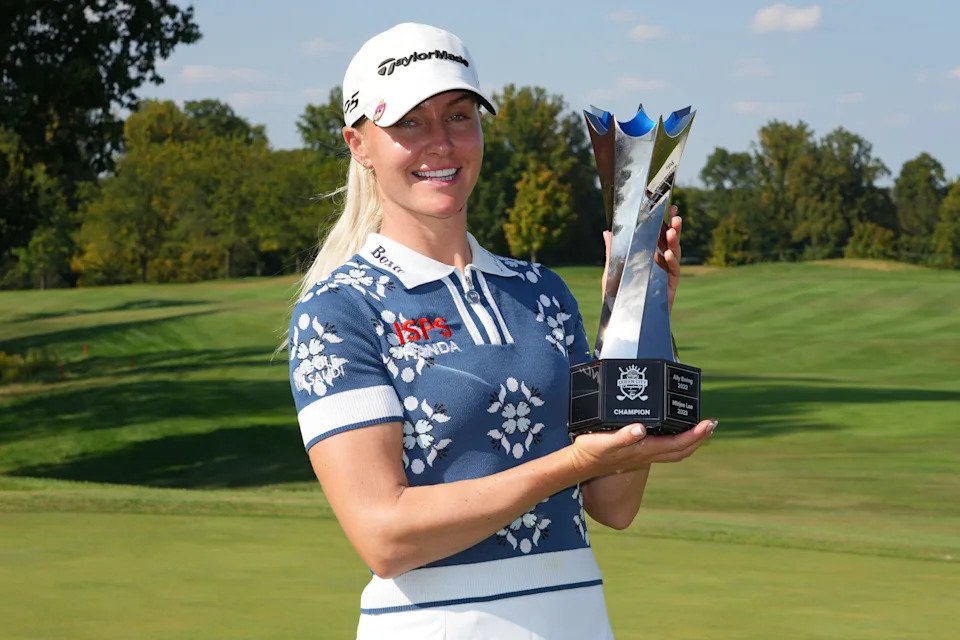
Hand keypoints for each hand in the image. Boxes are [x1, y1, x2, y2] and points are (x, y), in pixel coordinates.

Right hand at [569, 418, 715, 478]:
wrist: (580, 465)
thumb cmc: (591, 452)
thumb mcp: (604, 442)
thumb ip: (622, 436)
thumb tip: (640, 429)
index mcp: (645, 450)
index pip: (678, 444)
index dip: (695, 435)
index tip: (708, 423)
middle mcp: (648, 455)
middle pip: (682, 450)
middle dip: (699, 438)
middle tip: (711, 424)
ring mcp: (644, 456)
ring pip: (675, 451)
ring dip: (691, 441)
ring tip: (700, 429)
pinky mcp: (638, 453)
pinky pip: (665, 449)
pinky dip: (676, 440)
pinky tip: (674, 431)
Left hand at [600, 205, 682, 313]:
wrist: (623, 319)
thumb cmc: (617, 295)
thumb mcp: (611, 271)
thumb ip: (612, 252)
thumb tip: (607, 232)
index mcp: (648, 256)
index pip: (658, 235)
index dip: (664, 222)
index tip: (668, 207)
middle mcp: (659, 262)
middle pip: (670, 242)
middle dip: (674, 228)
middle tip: (675, 215)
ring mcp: (666, 274)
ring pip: (675, 254)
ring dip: (674, 242)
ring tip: (672, 230)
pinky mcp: (669, 286)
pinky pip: (674, 272)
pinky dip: (671, 262)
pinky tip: (667, 255)